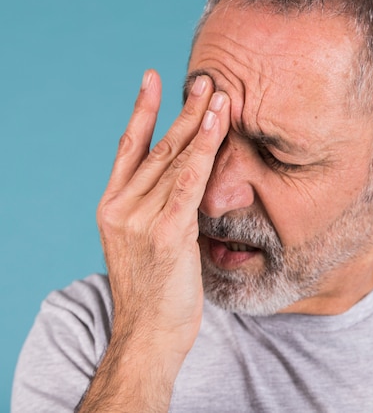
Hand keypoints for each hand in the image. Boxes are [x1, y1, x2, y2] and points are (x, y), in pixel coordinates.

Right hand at [79, 70, 229, 411]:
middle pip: (159, 146)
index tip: (153, 78)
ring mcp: (140, 219)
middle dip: (185, 110)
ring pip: (176, 159)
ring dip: (201, 124)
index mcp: (113, 204)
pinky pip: (189, 182)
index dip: (143, 109)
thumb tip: (189, 167)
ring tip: (220, 95)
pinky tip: (217, 127)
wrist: (149, 334)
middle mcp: (121, 206)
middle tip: (206, 80)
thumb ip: (159, 201)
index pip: (129, 145)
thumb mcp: (147, 236)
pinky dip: (205, 151)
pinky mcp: (166, 233)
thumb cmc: (156, 285)